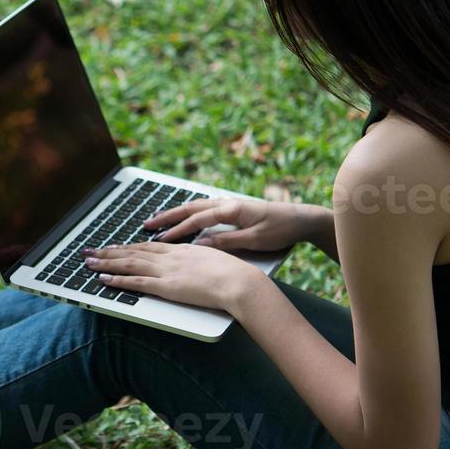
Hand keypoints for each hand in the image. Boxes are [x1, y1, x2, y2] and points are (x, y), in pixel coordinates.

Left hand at [82, 241, 267, 312]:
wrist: (239, 282)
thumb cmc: (233, 274)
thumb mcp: (214, 261)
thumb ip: (200, 261)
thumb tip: (196, 263)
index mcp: (182, 250)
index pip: (149, 246)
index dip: (129, 246)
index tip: (115, 246)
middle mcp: (171, 257)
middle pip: (133, 252)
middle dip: (109, 252)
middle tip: (90, 251)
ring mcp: (167, 271)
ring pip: (130, 264)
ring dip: (106, 263)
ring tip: (88, 262)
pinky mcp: (166, 287)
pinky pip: (137, 282)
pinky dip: (118, 280)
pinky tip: (104, 279)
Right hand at [143, 196, 325, 253]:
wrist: (302, 219)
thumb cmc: (281, 230)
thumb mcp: (255, 240)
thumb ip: (226, 241)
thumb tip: (199, 244)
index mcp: (232, 209)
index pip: (197, 219)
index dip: (177, 230)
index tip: (160, 238)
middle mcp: (228, 203)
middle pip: (190, 208)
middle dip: (167, 216)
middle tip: (147, 223)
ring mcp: (230, 205)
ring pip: (196, 207)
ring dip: (176, 213)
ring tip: (157, 219)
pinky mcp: (234, 209)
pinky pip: (205, 210)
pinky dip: (189, 213)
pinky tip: (182, 218)